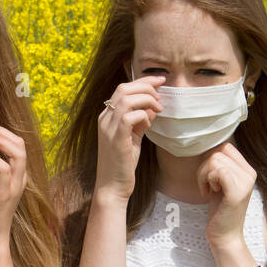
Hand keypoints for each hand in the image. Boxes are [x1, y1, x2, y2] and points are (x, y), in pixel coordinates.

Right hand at [95, 75, 164, 201]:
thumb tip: (153, 107)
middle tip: (162, 93)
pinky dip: (143, 115)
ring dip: (147, 99)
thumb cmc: (123, 164)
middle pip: (124, 88)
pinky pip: (129, 116)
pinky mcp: (116, 137)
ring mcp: (108, 127)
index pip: (123, 89)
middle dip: (146, 85)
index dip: (143, 81)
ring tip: (158, 109)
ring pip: (127, 98)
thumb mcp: (134, 137)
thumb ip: (141, 120)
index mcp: (107, 116)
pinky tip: (149, 124)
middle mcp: (104, 118)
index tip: (160, 80)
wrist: (113, 186)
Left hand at [197, 141, 257, 247]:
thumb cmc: (220, 211)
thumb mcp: (221, 184)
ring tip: (208, 190)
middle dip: (205, 168)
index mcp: (248, 170)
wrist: (225, 236)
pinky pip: (218, 172)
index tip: (210, 177)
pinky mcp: (237, 193)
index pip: (226, 147)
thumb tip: (208, 149)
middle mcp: (250, 174)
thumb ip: (220, 166)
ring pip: (214, 160)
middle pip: (218, 152)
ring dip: (204, 175)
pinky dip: (206, 181)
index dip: (211, 159)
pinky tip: (208, 194)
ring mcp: (245, 183)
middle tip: (207, 186)